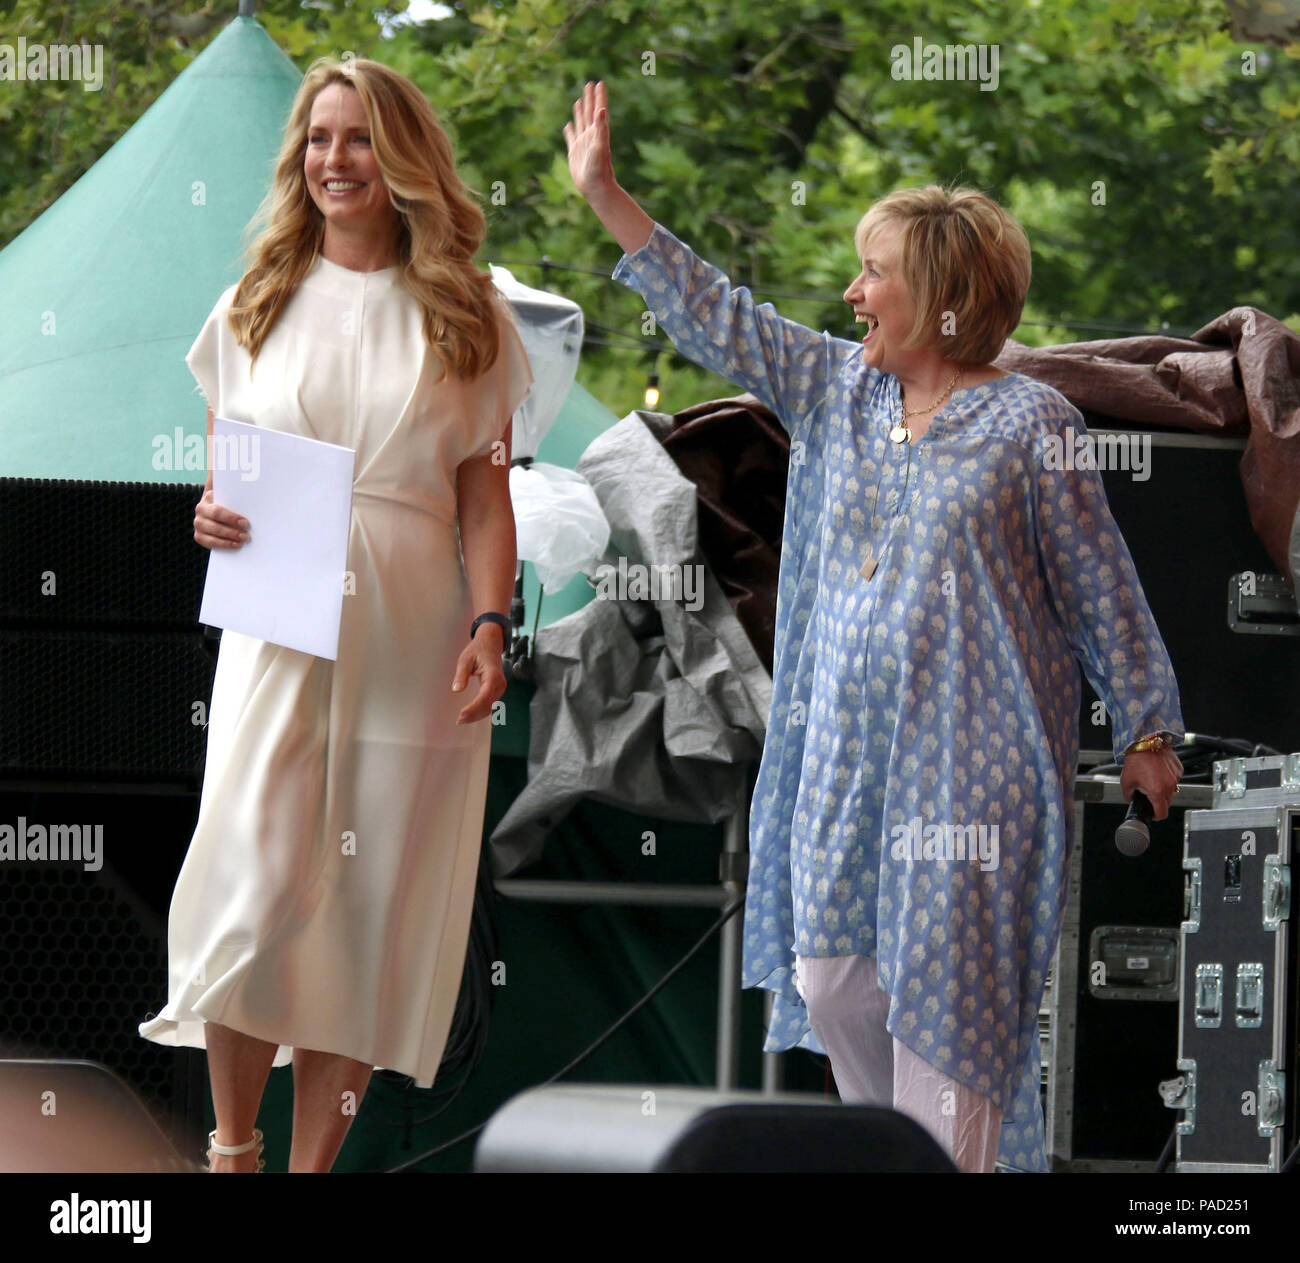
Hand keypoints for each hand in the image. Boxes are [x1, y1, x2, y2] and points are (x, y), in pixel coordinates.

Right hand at [194, 486, 249, 548]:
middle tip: (247, 535)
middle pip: (215, 523)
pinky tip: (235, 545)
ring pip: (213, 533)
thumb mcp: (233, 493)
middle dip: (232, 530)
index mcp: (208, 497)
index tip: (246, 523)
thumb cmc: (231, 502)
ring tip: (243, 540)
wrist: (218, 511)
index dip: (232, 518)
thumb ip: (238, 488)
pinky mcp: (199, 535)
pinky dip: (223, 545)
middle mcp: (200, 509)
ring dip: (229, 539)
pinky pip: (209, 543)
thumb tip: (249, 481)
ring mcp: (198, 523)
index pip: (218, 509)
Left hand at [452, 629, 505, 723]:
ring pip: (490, 707)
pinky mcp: (497, 690)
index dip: (474, 707)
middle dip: (474, 715)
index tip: (461, 714)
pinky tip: (470, 715)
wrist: (490, 644)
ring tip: (462, 720)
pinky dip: (481, 711)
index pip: (485, 696)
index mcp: (493, 674)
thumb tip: (456, 690)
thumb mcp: (465, 659)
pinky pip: (490, 704)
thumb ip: (461, 675)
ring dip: (477, 715)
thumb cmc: (478, 650)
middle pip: (488, 705)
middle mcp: (500, 683)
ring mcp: (500, 688)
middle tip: (459, 720)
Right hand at [563, 79, 616, 201]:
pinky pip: (571, 138)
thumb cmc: (599, 169)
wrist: (595, 187)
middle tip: (589, 84)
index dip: (599, 96)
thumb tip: (602, 109)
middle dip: (589, 98)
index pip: (599, 109)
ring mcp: (583, 144)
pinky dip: (569, 131)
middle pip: (590, 112)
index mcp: (598, 132)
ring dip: (580, 111)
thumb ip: (601, 128)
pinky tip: (568, 125)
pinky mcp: (575, 153)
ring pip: (580, 123)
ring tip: (579, 101)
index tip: (599, 83)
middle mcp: (591, 136)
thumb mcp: (600, 146)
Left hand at [1120, 746, 1182, 819]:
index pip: (1162, 814)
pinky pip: (1174, 779)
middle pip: (1166, 802)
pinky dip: (1166, 778)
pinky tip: (1157, 770)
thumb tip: (1132, 800)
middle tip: (1147, 792)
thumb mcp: (1126, 782)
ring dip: (1162, 789)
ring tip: (1151, 778)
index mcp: (1158, 792)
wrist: (1145, 742)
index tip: (1151, 813)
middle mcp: (1170, 786)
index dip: (1155, 816)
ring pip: (1171, 790)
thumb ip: (1129, 796)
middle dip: (1157, 800)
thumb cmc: (1136, 760)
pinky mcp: (1179, 769)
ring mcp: (1176, 777)